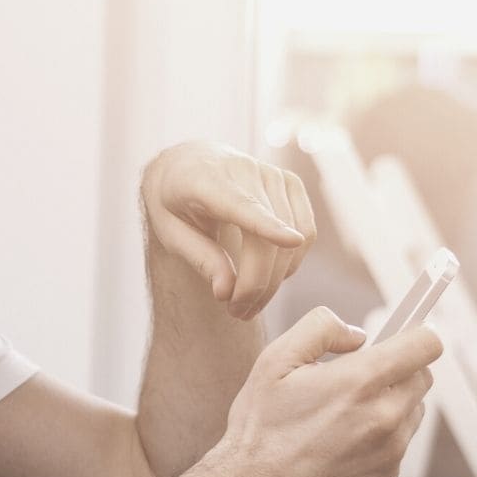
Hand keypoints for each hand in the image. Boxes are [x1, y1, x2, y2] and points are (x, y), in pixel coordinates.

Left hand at [141, 141, 315, 319]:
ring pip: (294, 240)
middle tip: (237, 313)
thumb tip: (226, 292)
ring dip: (276, 281)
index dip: (267, 224)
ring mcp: (272, 174)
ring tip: (248, 301)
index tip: (291, 242)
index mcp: (204, 179)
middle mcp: (244, 170)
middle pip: (267, 239)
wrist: (187, 163)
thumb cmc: (173, 200)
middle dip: (256, 286)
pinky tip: (268, 273)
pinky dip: (292, 261)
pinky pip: (307, 232)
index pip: (241, 204)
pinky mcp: (291, 183)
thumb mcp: (169, 231)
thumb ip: (200, 258)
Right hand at [209, 307, 441, 476]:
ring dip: (390, 403)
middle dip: (397, 369)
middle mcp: (384, 417)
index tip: (402, 335)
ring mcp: (390, 451)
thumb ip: (320, 329)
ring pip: (412, 411)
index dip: (415, 333)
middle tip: (357, 376)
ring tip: (343, 413)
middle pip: (423, 376)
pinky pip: (398, 444)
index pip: (425, 345)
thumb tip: (357, 334)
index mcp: (359, 382)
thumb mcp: (275, 361)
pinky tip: (340, 442)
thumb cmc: (261, 429)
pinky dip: (379, 436)